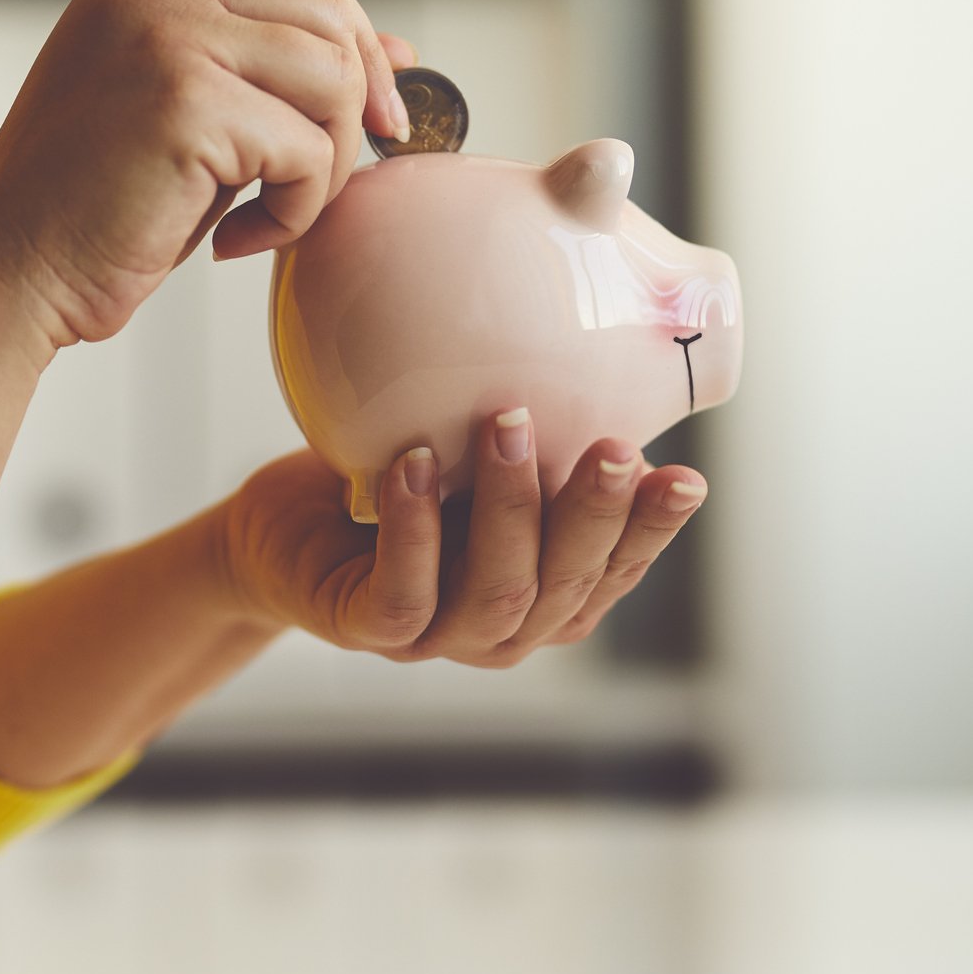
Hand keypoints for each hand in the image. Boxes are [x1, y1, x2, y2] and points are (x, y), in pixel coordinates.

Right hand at [0, 0, 412, 346]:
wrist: (7, 274)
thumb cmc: (92, 208)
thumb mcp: (191, 115)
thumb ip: (273, 69)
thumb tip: (399, 51)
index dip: (354, 42)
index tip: (369, 119)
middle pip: (328, 16)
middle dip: (353, 106)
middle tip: (323, 183)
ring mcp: (166, 35)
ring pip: (331, 78)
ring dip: (324, 166)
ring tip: (269, 214)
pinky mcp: (186, 103)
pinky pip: (307, 151)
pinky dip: (293, 212)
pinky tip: (232, 240)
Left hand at [215, 414, 707, 666]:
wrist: (285, 530)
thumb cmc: (399, 483)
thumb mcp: (476, 452)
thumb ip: (538, 433)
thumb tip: (604, 336)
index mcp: (548, 593)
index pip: (614, 570)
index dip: (652, 532)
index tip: (688, 478)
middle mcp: (505, 627)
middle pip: (565, 586)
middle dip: (595, 515)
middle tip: (615, 447)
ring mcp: (437, 637)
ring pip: (496, 594)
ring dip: (509, 508)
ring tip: (506, 424)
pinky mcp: (367, 629)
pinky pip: (402, 594)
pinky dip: (414, 530)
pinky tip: (416, 465)